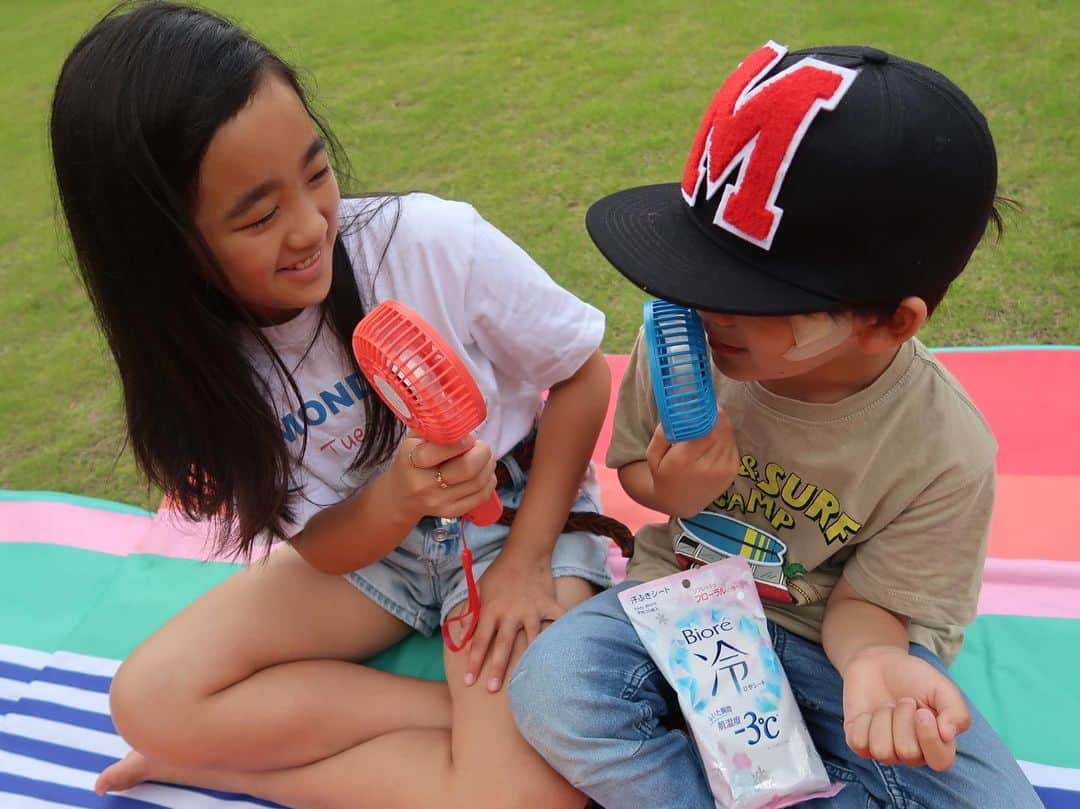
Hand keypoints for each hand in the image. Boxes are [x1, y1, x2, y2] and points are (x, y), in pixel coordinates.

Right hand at [391, 433, 496, 520]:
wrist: (401, 494)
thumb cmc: (412, 460)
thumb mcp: (415, 438)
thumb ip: (437, 427)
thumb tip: (463, 420)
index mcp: (413, 459)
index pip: (445, 448)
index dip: (464, 441)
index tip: (468, 437)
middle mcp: (424, 484)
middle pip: (468, 468)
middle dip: (483, 452)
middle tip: (481, 446)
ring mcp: (438, 501)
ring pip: (479, 482)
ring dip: (488, 465)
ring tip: (483, 457)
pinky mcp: (451, 512)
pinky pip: (482, 496)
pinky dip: (489, 480)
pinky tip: (483, 472)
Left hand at [462, 550, 560, 691]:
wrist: (524, 553)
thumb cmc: (499, 572)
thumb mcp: (480, 589)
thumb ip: (472, 612)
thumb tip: (463, 635)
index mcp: (491, 610)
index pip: (479, 640)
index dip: (473, 661)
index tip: (469, 680)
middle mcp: (510, 613)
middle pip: (502, 645)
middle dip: (496, 668)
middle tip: (491, 689)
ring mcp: (531, 610)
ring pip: (531, 639)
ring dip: (529, 659)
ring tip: (532, 679)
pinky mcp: (548, 605)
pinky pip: (558, 620)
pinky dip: (564, 631)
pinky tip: (569, 647)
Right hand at [646, 409, 738, 516]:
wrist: (679, 502)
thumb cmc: (663, 474)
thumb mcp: (652, 455)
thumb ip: (663, 433)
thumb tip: (676, 411)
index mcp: (685, 460)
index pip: (706, 427)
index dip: (707, 411)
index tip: (703, 401)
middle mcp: (708, 466)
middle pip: (721, 428)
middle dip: (715, 415)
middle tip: (706, 406)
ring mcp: (723, 470)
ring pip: (728, 435)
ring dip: (721, 425)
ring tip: (708, 422)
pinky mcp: (732, 471)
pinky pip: (732, 444)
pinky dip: (725, 437)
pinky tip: (713, 439)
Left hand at [842, 645, 970, 771]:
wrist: (879, 662)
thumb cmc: (914, 678)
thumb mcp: (942, 687)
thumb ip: (956, 711)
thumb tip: (948, 735)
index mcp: (936, 743)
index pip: (940, 762)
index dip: (930, 739)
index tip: (922, 712)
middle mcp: (911, 752)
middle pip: (908, 752)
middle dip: (903, 718)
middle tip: (904, 701)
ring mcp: (884, 749)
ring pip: (882, 750)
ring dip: (883, 719)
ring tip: (887, 706)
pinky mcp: (859, 742)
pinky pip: (859, 743)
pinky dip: (863, 722)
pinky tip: (869, 712)